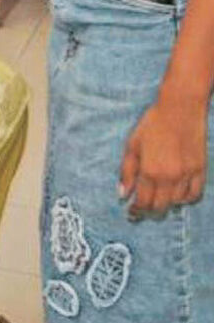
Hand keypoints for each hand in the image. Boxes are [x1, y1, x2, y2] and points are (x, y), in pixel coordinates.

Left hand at [119, 92, 207, 219]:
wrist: (180, 109)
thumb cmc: (153, 124)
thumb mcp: (132, 145)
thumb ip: (126, 171)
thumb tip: (122, 194)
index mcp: (149, 171)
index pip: (142, 202)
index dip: (136, 211)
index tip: (131, 212)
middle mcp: (169, 177)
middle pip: (159, 207)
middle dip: (149, 211)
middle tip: (142, 209)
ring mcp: (187, 175)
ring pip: (176, 203)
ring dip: (166, 204)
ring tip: (158, 198)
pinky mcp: (200, 171)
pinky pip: (194, 195)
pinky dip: (185, 199)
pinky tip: (176, 194)